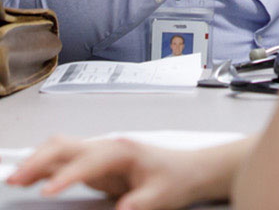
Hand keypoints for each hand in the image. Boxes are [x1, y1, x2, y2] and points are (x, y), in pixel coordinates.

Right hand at [5, 135, 237, 209]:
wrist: (189, 170)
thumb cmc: (175, 179)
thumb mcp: (162, 196)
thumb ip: (141, 203)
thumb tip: (123, 209)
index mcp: (123, 151)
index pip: (88, 161)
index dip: (66, 176)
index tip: (47, 192)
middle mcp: (108, 146)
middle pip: (66, 146)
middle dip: (39, 161)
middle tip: (15, 181)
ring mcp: (100, 152)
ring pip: (61, 148)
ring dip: (36, 160)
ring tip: (14, 178)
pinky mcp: (95, 162)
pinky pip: (64, 157)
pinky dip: (43, 164)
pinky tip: (29, 176)